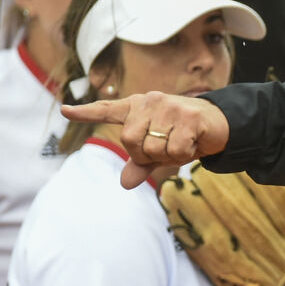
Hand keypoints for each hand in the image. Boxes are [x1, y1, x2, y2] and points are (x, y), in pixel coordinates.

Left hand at [60, 92, 230, 189]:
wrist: (219, 125)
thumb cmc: (184, 136)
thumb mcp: (159, 152)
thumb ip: (140, 164)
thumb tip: (125, 183)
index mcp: (138, 108)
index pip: (107, 110)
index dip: (86, 112)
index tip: (65, 110)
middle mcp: (150, 102)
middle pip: (130, 141)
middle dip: (146, 155)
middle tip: (165, 149)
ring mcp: (169, 107)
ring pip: (153, 148)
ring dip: (169, 156)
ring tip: (182, 143)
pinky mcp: (188, 116)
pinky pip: (175, 151)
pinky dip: (185, 155)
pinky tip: (194, 142)